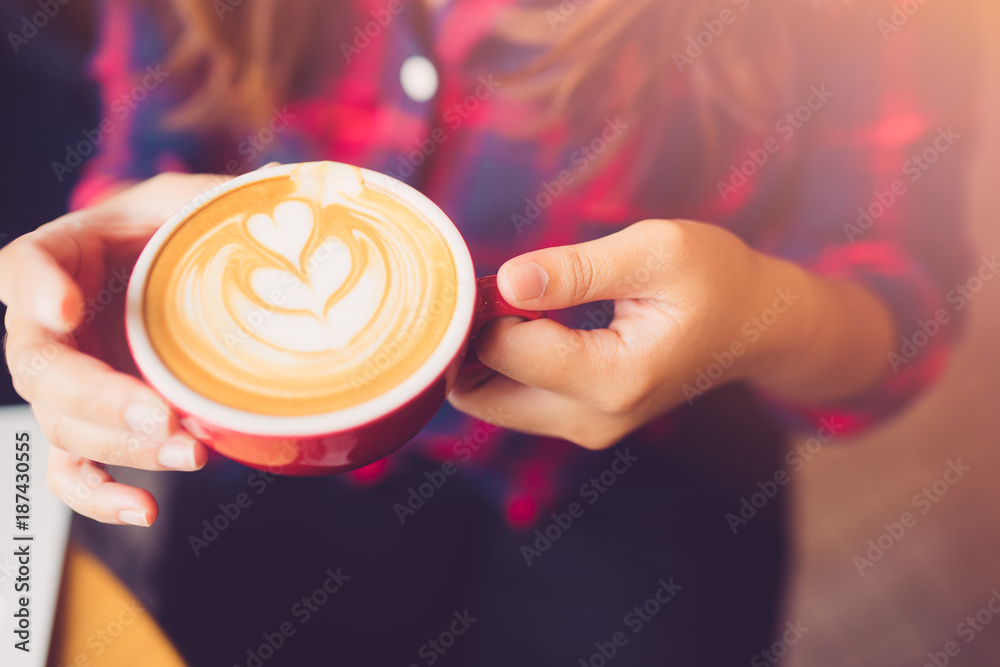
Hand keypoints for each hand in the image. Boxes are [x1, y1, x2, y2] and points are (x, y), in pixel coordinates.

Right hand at [0, 173, 232, 525]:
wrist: (171, 283)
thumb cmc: (172, 234)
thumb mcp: (192, 204)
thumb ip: (219, 198)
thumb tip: (282, 183)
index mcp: (61, 258)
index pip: (22, 267)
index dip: (33, 289)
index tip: (63, 305)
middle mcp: (49, 324)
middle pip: (43, 370)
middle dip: (101, 399)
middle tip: (162, 415)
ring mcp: (68, 382)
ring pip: (65, 427)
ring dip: (124, 448)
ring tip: (191, 452)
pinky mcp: (90, 424)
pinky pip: (72, 472)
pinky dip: (100, 497)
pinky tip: (145, 510)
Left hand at [449, 218, 891, 448]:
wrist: (754, 325)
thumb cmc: (713, 278)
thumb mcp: (655, 251)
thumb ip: (578, 269)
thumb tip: (506, 282)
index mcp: (615, 378)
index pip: (503, 350)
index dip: (486, 303)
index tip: (503, 269)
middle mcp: (594, 419)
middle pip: (479, 394)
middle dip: (469, 339)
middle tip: (494, 288)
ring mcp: (586, 428)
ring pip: (489, 400)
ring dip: (482, 351)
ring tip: (519, 300)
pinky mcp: (580, 422)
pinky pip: (512, 398)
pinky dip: (502, 362)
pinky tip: (529, 320)